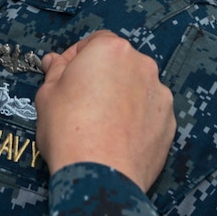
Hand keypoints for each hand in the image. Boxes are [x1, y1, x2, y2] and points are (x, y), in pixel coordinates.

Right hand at [35, 30, 174, 191]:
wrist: (99, 174)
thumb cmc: (68, 129)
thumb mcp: (47, 94)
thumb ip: (55, 72)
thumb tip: (54, 61)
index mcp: (110, 51)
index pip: (95, 41)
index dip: (77, 57)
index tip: (65, 75)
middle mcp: (141, 66)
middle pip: (119, 63)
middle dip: (102, 75)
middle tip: (81, 99)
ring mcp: (160, 95)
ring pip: (136, 87)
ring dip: (122, 96)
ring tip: (101, 122)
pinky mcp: (169, 123)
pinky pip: (149, 112)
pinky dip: (136, 119)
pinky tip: (117, 136)